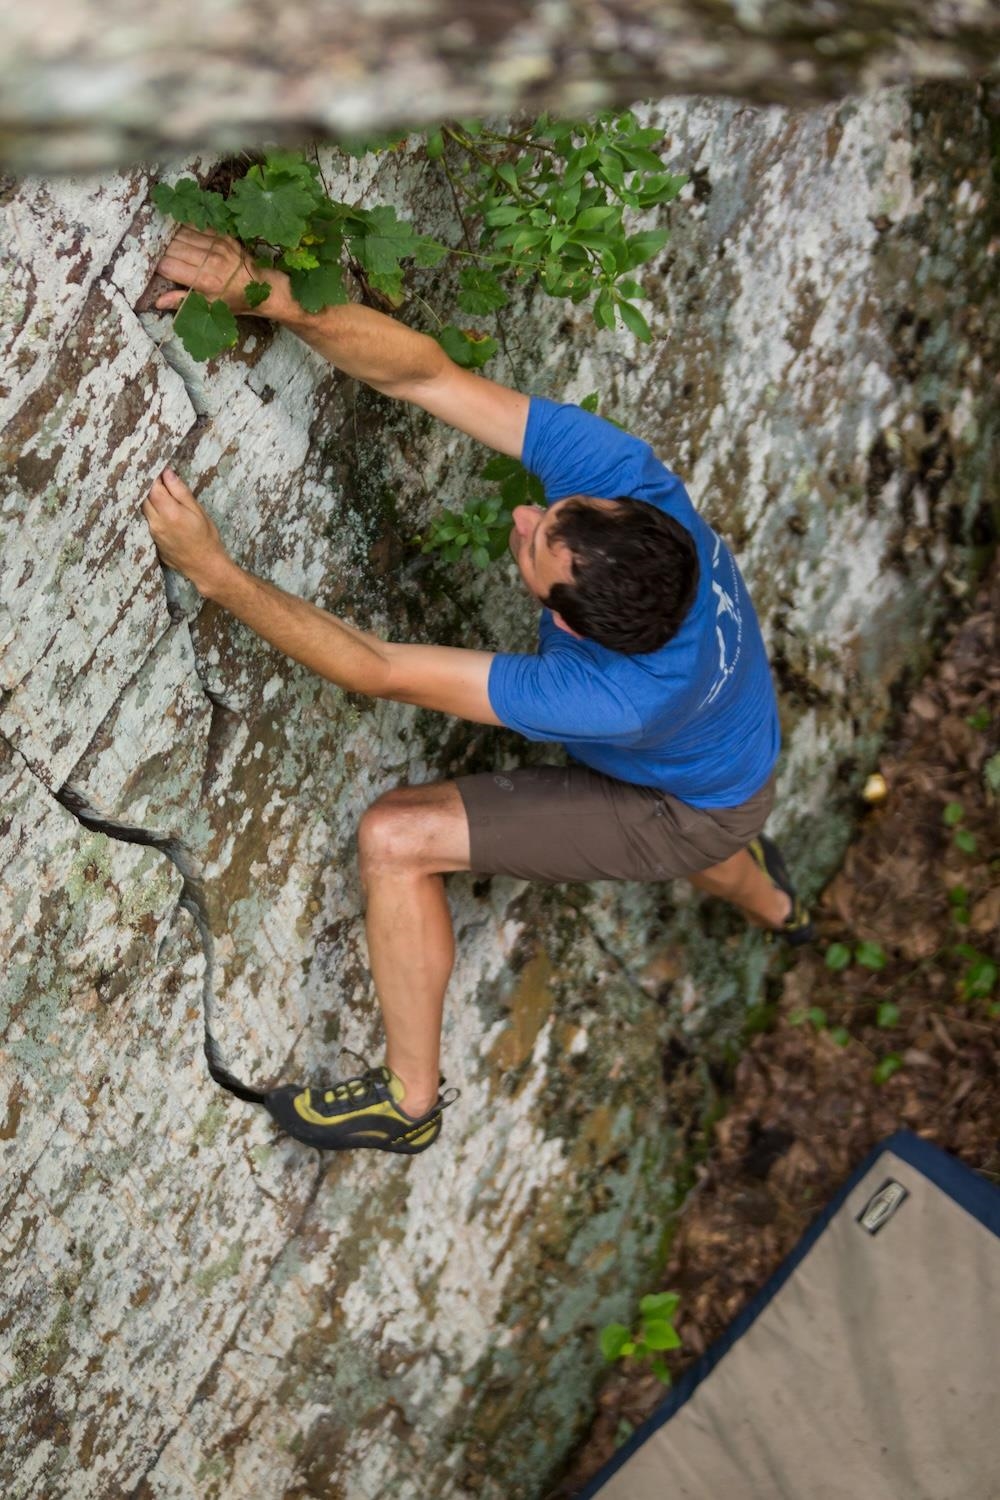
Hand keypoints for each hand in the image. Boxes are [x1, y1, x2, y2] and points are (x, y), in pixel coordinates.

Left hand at [142, 469, 232, 594]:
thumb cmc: (206, 537)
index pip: (152, 487)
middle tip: (156, 478)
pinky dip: (150, 512)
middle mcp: (156, 522)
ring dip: (148, 499)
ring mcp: (152, 533)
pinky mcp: (152, 541)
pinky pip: (146, 521)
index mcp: (169, 513)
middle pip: (144, 498)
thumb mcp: (198, 511)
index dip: (153, 476)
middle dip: (148, 487)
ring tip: (158, 493)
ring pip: (143, 510)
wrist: (205, 566)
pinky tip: (158, 510)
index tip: (157, 468)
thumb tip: (167, 473)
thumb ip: (180, 492)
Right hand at [154, 227, 291, 318]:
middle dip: (158, 249)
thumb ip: (182, 302)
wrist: (262, 287)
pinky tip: (173, 230)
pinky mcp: (222, 235)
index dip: (155, 265)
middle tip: (146, 248)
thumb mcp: (209, 307)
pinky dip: (182, 227)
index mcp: (205, 281)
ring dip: (167, 236)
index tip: (146, 264)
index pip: (169, 267)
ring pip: (182, 234)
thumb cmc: (233, 300)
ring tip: (156, 238)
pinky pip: (196, 227)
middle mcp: (210, 260)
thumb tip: (157, 302)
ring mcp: (217, 245)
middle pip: (173, 248)